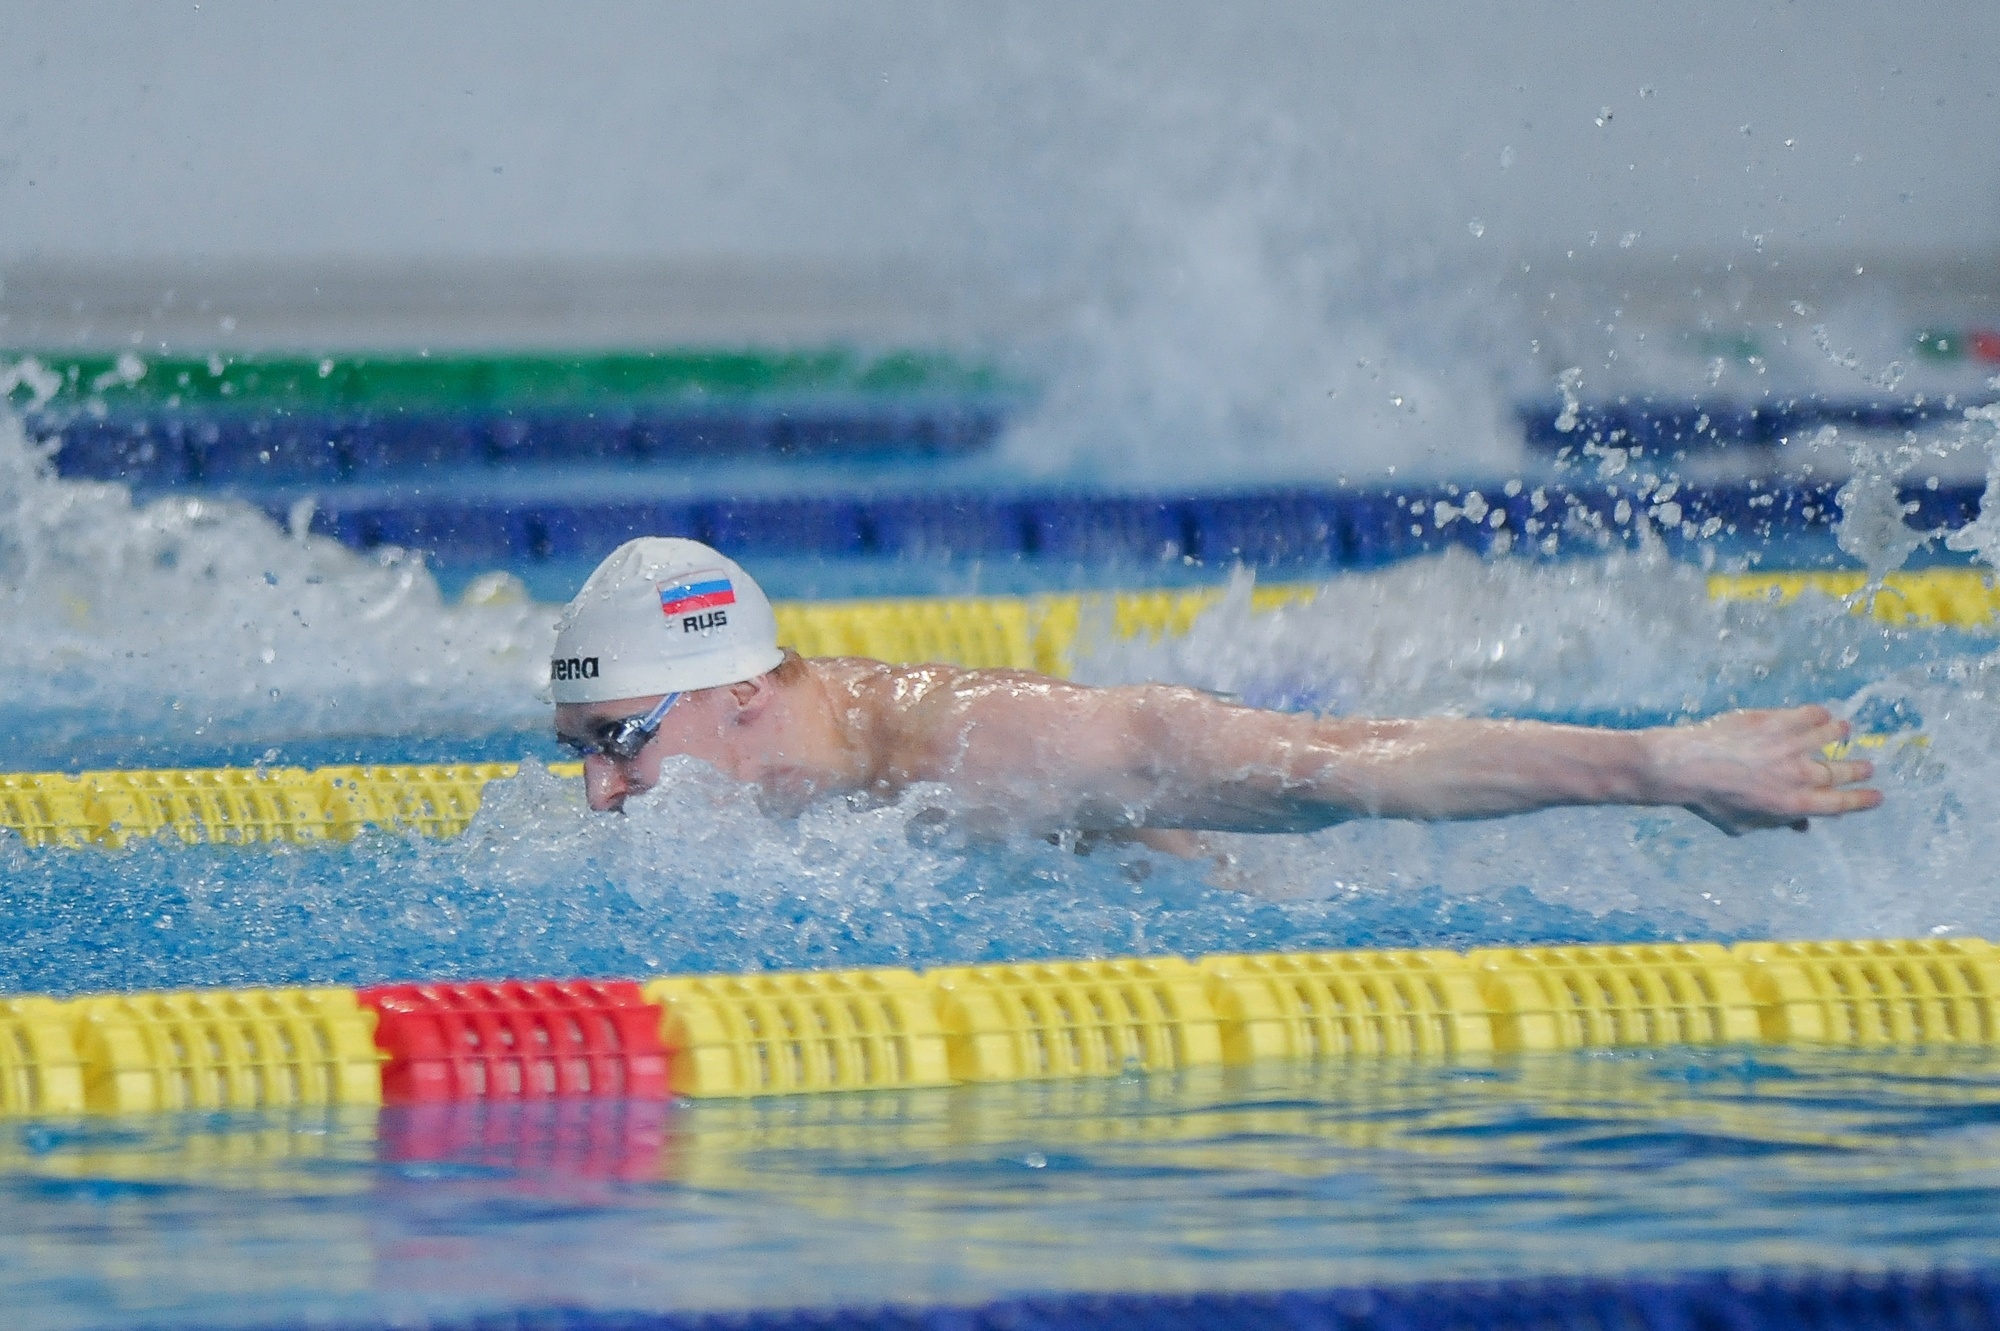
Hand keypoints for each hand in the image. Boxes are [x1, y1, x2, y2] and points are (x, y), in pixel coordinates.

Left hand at [1643, 705, 1882, 834]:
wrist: (1685, 765)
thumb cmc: (1710, 801)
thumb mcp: (1744, 825)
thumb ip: (1776, 824)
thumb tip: (1801, 825)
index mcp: (1794, 804)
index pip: (1840, 804)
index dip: (1862, 801)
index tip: (1878, 796)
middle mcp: (1799, 775)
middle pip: (1841, 771)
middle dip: (1858, 769)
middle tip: (1868, 766)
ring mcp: (1789, 745)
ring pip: (1830, 736)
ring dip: (1840, 734)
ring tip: (1845, 731)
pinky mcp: (1775, 721)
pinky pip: (1808, 714)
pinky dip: (1819, 714)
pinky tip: (1821, 714)